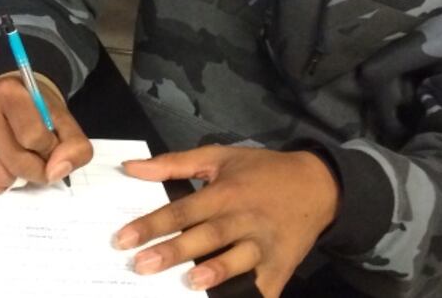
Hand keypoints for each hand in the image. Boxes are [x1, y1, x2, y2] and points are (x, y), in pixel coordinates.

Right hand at [0, 72, 93, 195]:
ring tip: (20, 162)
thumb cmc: (37, 111)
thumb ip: (75, 147)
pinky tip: (3, 169)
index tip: (50, 145)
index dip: (49, 149)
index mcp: (10, 93)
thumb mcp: (64, 121)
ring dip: (16, 179)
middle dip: (35, 171)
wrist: (10, 97)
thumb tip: (55, 172)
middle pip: (14, 160)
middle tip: (40, 163)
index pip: (32, 137)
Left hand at [113, 146, 339, 295]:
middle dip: (174, 252)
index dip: (152, 224)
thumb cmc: (261, 172)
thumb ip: (175, 164)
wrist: (318, 186)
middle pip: (206, 237)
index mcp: (226, 192)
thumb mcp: (220, 157)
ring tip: (189, 284)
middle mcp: (245, 219)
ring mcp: (265, 245)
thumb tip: (131, 168)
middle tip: (141, 266)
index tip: (123, 240)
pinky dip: (250, 296)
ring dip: (215, 272)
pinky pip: (264, 286)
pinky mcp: (282, 267)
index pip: (183, 209)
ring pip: (238, 261)